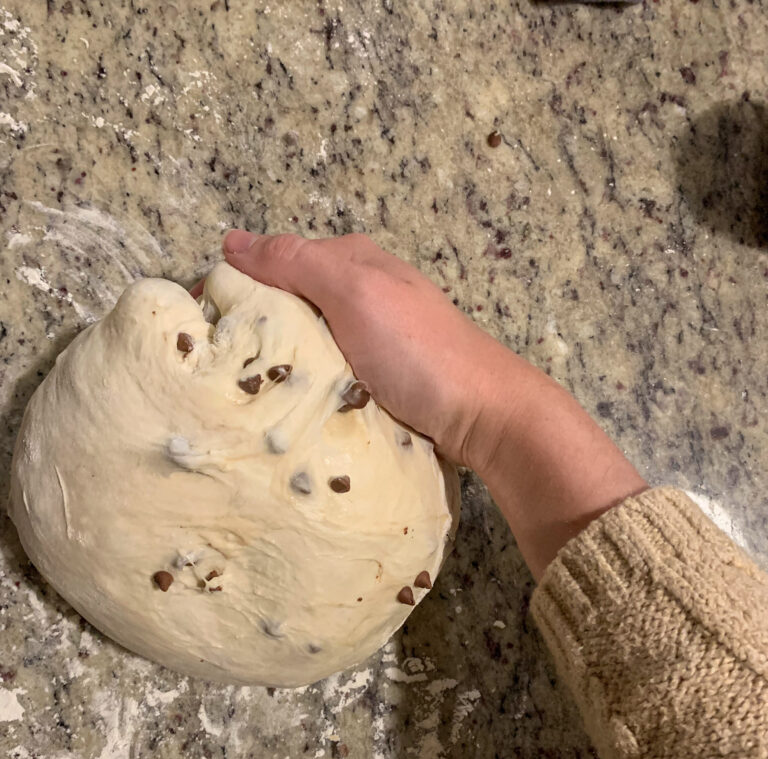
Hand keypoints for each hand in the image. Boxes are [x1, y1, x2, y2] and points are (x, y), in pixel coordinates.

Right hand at [218, 230, 515, 468]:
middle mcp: (359, 297)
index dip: (235, 289)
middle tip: (213, 372)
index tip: (198, 325)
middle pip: (287, 309)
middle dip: (253, 333)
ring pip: (305, 348)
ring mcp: (370, 344)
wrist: (483, 416)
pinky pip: (327, 380)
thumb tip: (232, 240)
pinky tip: (289, 410)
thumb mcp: (354, 291)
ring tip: (242, 396)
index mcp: (351, 263)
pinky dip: (307, 391)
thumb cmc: (419, 350)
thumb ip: (296, 262)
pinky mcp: (377, 384)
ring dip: (279, 367)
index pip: (274, 263)